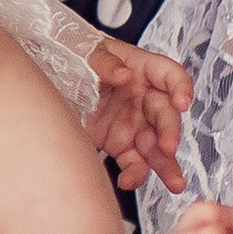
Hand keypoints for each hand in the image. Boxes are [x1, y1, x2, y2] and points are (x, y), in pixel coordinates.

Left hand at [87, 37, 192, 193]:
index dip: (181, 87)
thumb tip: (123, 74)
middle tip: (168, 147)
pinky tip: (128, 182)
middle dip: (171, 132)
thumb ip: (105, 61)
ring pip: (156, 146)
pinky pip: (133, 162)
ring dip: (166, 165)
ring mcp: (133, 123)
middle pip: (165, 115)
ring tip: (175, 183)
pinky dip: (133, 174)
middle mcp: (143, 98)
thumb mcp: (87, 50)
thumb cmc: (75, 55)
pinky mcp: (120, 144)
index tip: (182, 102)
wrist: (50, 79)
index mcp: (141, 69)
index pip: (170, 75)